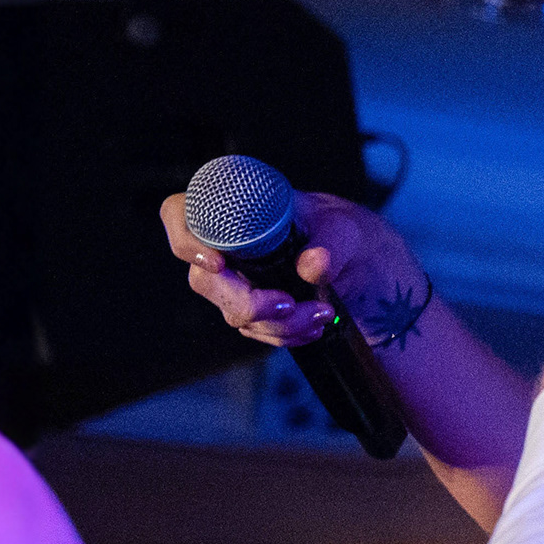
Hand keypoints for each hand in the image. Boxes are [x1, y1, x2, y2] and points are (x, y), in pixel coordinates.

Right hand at [159, 187, 419, 350]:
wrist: (364, 266)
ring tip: (324, 314)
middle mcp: (226, 245)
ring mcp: (235, 280)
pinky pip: (257, 330)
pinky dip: (288, 335)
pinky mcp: (253, 308)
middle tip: (289, 305)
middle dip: (247, 302)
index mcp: (235, 209)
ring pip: (234, 313)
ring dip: (279, 324)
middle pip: (203, 279)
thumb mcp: (347, 229)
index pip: (180, 213)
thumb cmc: (344, 232)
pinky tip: (317, 326)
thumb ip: (332, 242)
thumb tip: (313, 265)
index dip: (186, 238)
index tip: (218, 263)